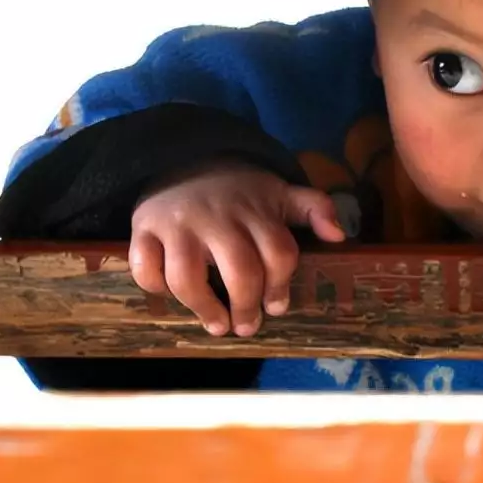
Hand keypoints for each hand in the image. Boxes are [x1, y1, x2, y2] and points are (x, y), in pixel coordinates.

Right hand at [130, 164, 345, 336]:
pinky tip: (169, 295)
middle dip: (246, 306)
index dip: (280, 286)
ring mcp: (177, 224)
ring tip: (217, 325)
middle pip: (239, 271)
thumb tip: (339, 235)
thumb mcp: (280, 192)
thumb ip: (315, 208)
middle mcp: (217, 217)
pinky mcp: (142, 227)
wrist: (185, 157)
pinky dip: (153, 286)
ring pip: (187, 276)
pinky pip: (144, 266)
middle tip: (247, 326)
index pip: (277, 253)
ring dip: (204, 308)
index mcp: (255, 210)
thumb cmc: (240, 190)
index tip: (275, 307)